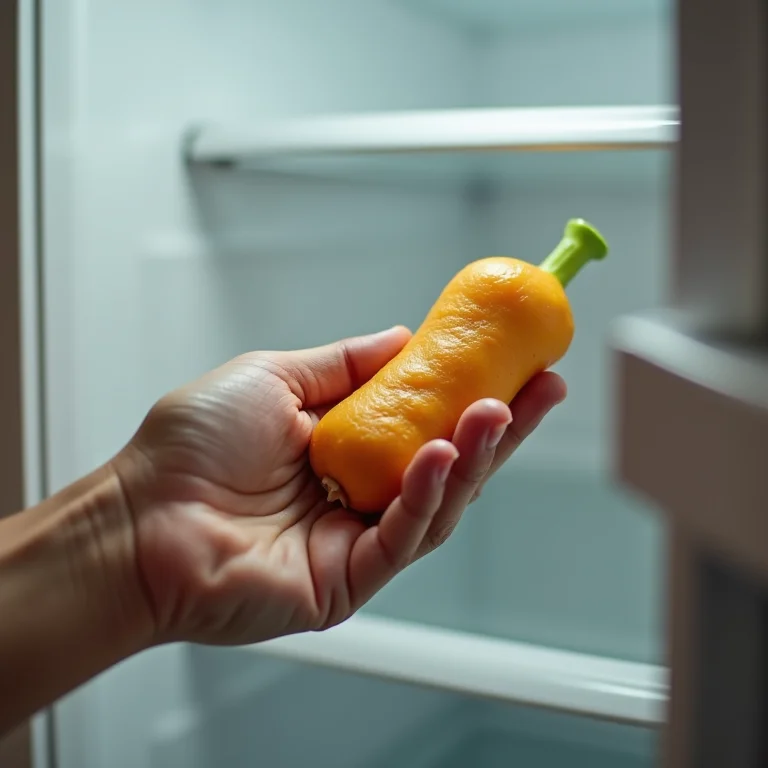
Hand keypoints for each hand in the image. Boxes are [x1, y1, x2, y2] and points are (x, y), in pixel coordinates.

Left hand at [114, 326, 564, 646]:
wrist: (139, 518)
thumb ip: (343, 364)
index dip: (471, 392)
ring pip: (437, 502)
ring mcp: (356, 540)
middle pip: (446, 462)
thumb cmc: (190, 448)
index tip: (514, 362)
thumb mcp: (275, 378)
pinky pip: (401, 538)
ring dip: (472, 457)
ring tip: (496, 413)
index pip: (425, 421)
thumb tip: (401, 336)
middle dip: (497, 428)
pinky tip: (439, 453)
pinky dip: (425, 495)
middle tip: (541, 389)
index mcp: (343, 448)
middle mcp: (357, 495)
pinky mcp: (348, 580)